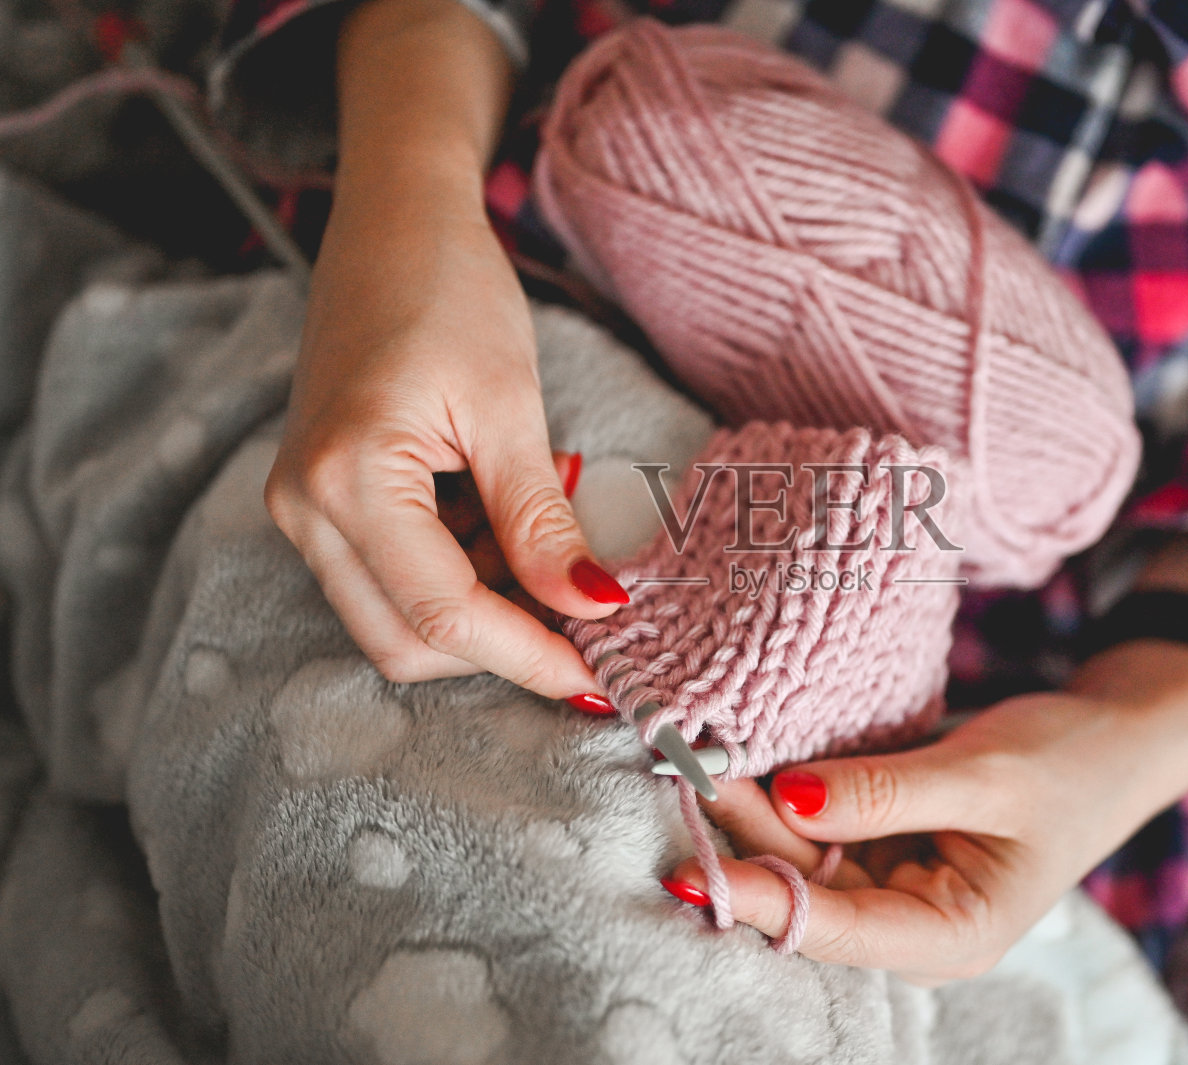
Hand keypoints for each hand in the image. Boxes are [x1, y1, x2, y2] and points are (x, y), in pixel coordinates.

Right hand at [264, 0, 626, 701]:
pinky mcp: (321, 501)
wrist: (393, 225)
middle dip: (502, 643)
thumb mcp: (510, 408)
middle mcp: (305, 508)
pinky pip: (391, 579)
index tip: (600, 682)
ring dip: (483, 607)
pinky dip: (460, 575)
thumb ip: (540, 522)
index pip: (444, 613)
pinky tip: (504, 523)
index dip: (529, 655)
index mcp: (347, 478)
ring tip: (544, 539)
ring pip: (397, 620)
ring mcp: (304, 508)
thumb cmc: (449, 292)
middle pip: (408, 640)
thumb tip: (592, 607)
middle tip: (585, 615)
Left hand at [665, 641, 1187, 983]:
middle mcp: (910, 921)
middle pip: (804, 888)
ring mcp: (891, 880)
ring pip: (799, 852)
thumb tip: (787, 798)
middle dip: (742, 834)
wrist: (1113, 737)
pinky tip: (737, 748)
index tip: (689, 871)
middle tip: (678, 769)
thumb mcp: (986, 774)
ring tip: (690, 750)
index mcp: (949, 936)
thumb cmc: (1070, 763)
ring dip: (750, 805)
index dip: (760, 900)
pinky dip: (780, 786)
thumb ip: (886, 791)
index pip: (835, 929)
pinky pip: (816, 820)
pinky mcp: (880, 840)